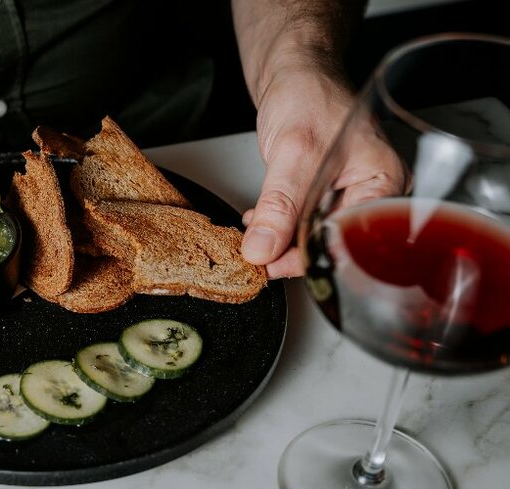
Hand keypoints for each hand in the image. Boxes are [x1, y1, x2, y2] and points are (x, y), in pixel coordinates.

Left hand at [241, 67, 407, 277]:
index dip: (308, 257)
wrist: (294, 72)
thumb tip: (263, 249)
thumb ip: (279, 206)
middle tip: (259, 257)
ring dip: (283, 240)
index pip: (348, 239)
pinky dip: (281, 226)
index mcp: (384, 182)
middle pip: (334, 242)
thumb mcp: (293, 153)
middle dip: (293, 251)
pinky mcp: (326, 192)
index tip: (272, 266)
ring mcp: (350, 192)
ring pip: (315, 235)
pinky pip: (305, 221)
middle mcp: (374, 191)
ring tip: (255, 239)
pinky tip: (261, 224)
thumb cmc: (309, 94)